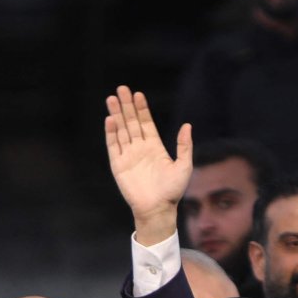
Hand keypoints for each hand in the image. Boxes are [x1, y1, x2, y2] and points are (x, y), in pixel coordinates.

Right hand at [105, 86, 194, 245]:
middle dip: (127, 106)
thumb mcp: (184, 166)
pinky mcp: (118, 165)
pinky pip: (113, 146)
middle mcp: (140, 148)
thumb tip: (187, 125)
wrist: (158, 209)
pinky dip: (111, 133)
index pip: (146, 123)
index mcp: (155, 147)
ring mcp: (128, 156)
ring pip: (121, 130)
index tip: (138, 94)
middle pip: (131, 122)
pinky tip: (110, 119)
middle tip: (121, 89)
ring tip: (112, 98)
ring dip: (117, 114)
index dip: (142, 109)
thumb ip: (184, 146)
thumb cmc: (173, 191)